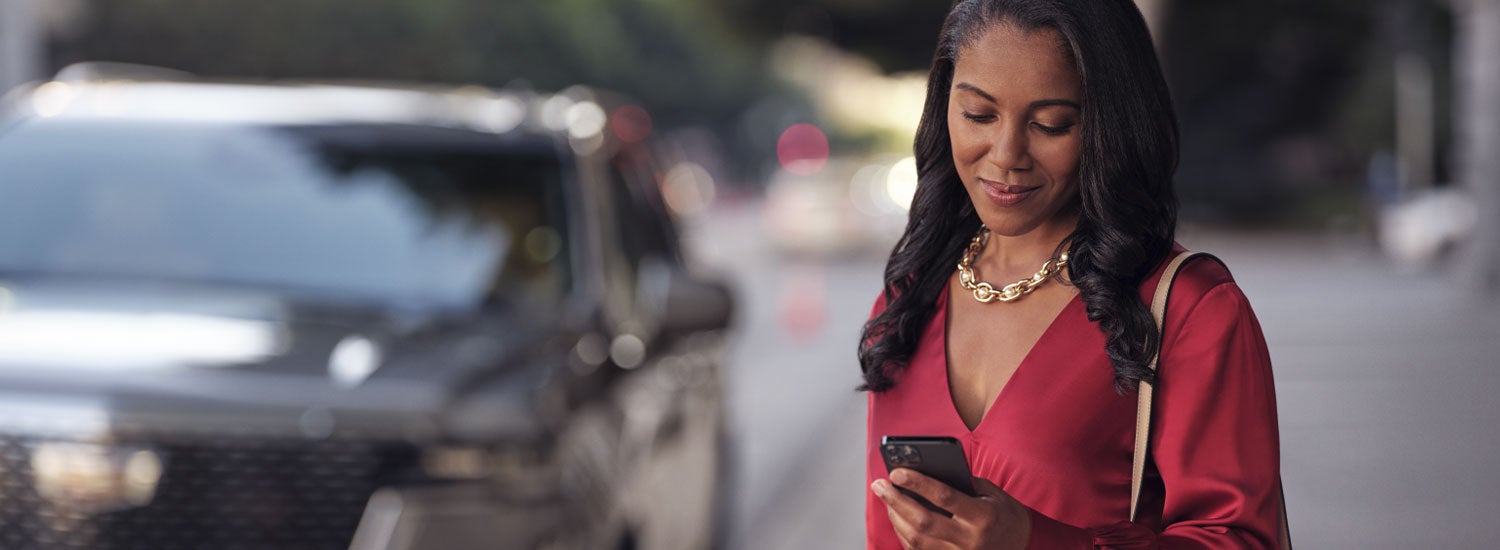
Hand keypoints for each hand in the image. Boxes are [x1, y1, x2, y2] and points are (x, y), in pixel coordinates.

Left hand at [872, 469, 1030, 549]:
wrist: (1022, 544)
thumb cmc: (1003, 513)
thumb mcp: (992, 492)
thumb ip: (962, 482)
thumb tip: (923, 472)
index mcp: (983, 516)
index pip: (944, 497)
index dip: (918, 483)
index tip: (896, 472)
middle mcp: (970, 539)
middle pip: (923, 522)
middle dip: (896, 501)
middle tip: (879, 484)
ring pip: (916, 540)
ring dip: (895, 517)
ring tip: (886, 497)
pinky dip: (903, 533)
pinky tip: (897, 516)